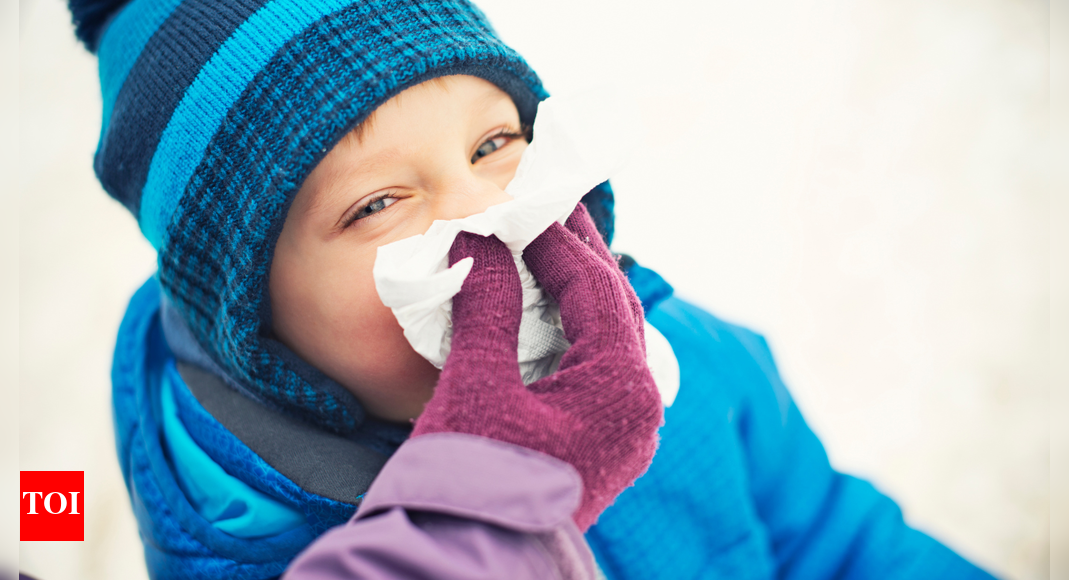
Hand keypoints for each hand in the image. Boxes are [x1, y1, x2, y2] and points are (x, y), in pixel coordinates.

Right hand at [412, 203, 661, 530]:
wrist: (464, 567)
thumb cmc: (469, 482)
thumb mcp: (476, 386)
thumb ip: (487, 307)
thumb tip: (484, 242)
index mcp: (621, 390)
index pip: (595, 290)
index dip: (557, 241)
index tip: (523, 204)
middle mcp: (636, 408)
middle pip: (613, 308)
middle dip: (580, 255)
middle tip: (553, 204)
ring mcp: (620, 430)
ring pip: (608, 337)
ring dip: (578, 289)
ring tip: (551, 244)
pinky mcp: (596, 443)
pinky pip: (594, 366)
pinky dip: (570, 328)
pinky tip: (546, 307)